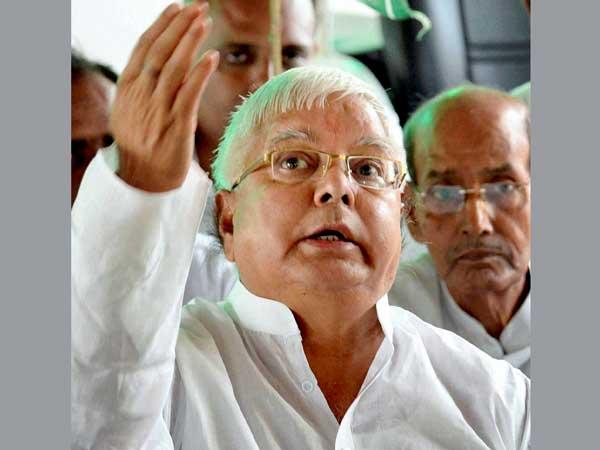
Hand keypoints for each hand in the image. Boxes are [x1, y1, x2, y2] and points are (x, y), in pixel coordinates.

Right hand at [111, 2, 218, 191]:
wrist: (143, 179)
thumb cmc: (142, 144)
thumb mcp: (131, 111)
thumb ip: (143, 87)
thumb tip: (160, 63)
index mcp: (128, 88)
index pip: (145, 48)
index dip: (161, 26)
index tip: (176, 7)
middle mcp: (141, 96)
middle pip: (160, 52)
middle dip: (179, 26)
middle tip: (197, 6)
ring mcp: (158, 110)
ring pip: (174, 68)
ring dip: (190, 42)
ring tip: (204, 21)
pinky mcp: (176, 126)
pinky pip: (189, 95)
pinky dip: (200, 74)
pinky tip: (211, 57)